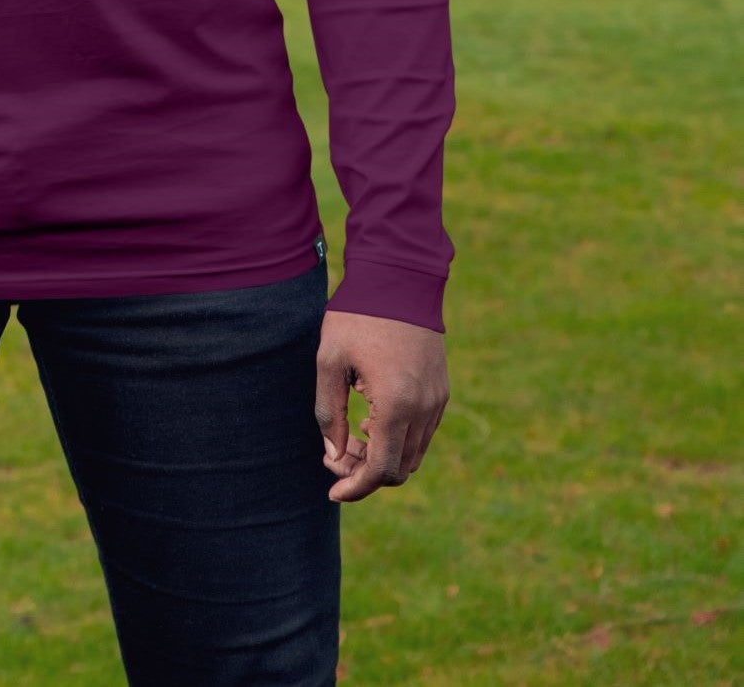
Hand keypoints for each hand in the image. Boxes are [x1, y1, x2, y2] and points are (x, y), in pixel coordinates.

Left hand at [315, 310, 448, 502]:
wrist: (399, 278)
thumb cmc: (358, 316)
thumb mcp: (329, 360)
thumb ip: (328, 412)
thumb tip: (333, 456)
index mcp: (396, 404)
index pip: (382, 470)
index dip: (356, 487)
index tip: (333, 493)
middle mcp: (424, 408)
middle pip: (400, 469)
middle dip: (365, 473)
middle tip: (334, 457)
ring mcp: (438, 400)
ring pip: (413, 453)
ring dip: (382, 457)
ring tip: (349, 438)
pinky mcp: (442, 389)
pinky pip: (422, 432)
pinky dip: (398, 439)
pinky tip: (370, 421)